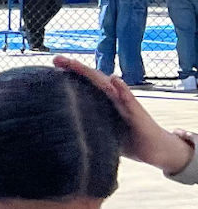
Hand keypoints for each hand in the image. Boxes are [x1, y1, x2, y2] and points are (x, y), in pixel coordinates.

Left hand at [58, 57, 192, 171]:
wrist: (156, 149)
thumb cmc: (128, 140)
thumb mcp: (103, 133)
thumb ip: (87, 129)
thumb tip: (64, 134)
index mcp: (105, 103)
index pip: (86, 85)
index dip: (71, 75)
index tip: (53, 65)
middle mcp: (114, 99)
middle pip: (94, 80)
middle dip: (76, 68)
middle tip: (57, 59)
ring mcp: (126, 104)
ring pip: (108, 86)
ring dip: (92, 74)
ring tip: (76, 64)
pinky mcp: (138, 113)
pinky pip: (129, 99)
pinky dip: (121, 89)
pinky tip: (114, 79)